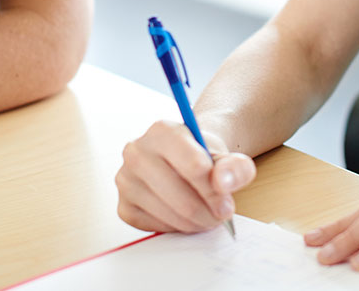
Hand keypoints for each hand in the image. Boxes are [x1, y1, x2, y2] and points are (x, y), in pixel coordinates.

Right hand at [116, 119, 255, 232]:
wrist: (182, 160)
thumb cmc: (202, 157)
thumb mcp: (226, 156)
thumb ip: (235, 167)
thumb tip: (223, 183)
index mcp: (162, 130)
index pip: (195, 167)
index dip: (216, 192)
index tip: (227, 203)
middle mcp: (136, 151)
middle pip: (182, 197)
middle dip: (208, 213)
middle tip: (220, 215)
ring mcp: (125, 179)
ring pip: (170, 215)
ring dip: (195, 223)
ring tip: (205, 215)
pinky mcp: (123, 206)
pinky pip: (155, 227)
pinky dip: (175, 228)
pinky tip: (183, 215)